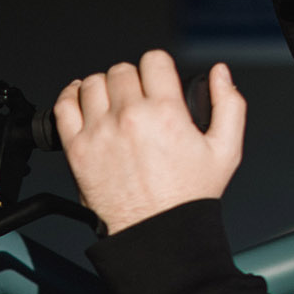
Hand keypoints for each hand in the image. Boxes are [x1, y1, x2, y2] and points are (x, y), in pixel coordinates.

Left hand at [53, 50, 246, 234]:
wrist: (158, 233)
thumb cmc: (188, 197)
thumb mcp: (226, 151)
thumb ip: (229, 105)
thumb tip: (220, 74)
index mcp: (166, 113)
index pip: (153, 60)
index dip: (157, 68)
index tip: (157, 81)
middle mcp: (130, 118)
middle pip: (122, 70)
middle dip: (132, 81)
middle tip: (138, 101)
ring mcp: (100, 132)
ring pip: (92, 83)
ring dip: (104, 89)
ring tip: (114, 105)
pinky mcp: (78, 149)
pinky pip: (64, 105)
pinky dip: (71, 98)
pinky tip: (83, 103)